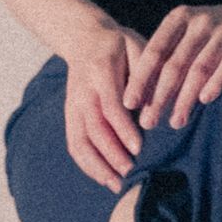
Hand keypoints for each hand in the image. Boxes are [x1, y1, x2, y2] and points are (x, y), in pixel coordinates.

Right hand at [62, 23, 147, 192]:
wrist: (85, 37)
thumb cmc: (121, 45)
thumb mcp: (137, 47)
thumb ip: (145, 74)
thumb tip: (151, 108)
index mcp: (100, 70)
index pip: (110, 105)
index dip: (123, 129)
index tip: (139, 148)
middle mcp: (82, 90)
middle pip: (93, 127)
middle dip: (111, 153)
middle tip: (130, 171)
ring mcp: (73, 104)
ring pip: (79, 139)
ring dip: (96, 165)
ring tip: (116, 184)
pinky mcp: (70, 114)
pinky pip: (73, 143)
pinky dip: (86, 164)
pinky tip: (103, 178)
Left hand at [124, 0, 221, 131]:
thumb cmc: (217, 33)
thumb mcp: (191, 33)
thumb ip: (171, 54)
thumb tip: (143, 93)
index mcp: (179, 18)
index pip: (154, 51)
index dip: (141, 78)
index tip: (129, 103)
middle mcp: (199, 21)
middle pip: (174, 64)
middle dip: (159, 96)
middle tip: (148, 122)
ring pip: (199, 69)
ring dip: (185, 98)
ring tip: (176, 122)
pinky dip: (216, 82)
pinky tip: (205, 100)